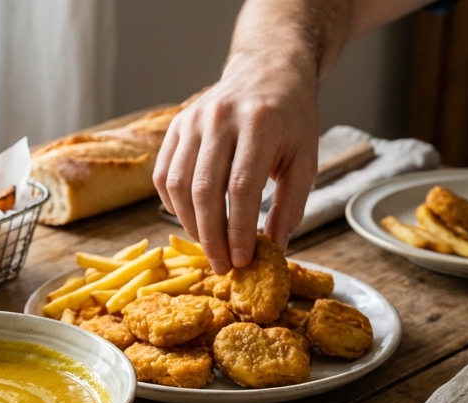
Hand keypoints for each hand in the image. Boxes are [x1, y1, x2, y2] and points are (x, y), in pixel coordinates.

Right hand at [154, 52, 319, 273]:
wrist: (267, 71)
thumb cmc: (291, 119)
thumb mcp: (305, 159)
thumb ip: (291, 204)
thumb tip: (275, 248)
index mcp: (259, 123)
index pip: (241, 187)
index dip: (238, 229)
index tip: (242, 260)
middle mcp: (221, 118)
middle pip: (205, 190)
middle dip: (212, 236)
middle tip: (222, 266)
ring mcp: (193, 120)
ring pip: (178, 185)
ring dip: (190, 224)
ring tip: (208, 246)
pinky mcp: (176, 126)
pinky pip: (163, 174)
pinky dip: (173, 204)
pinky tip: (191, 219)